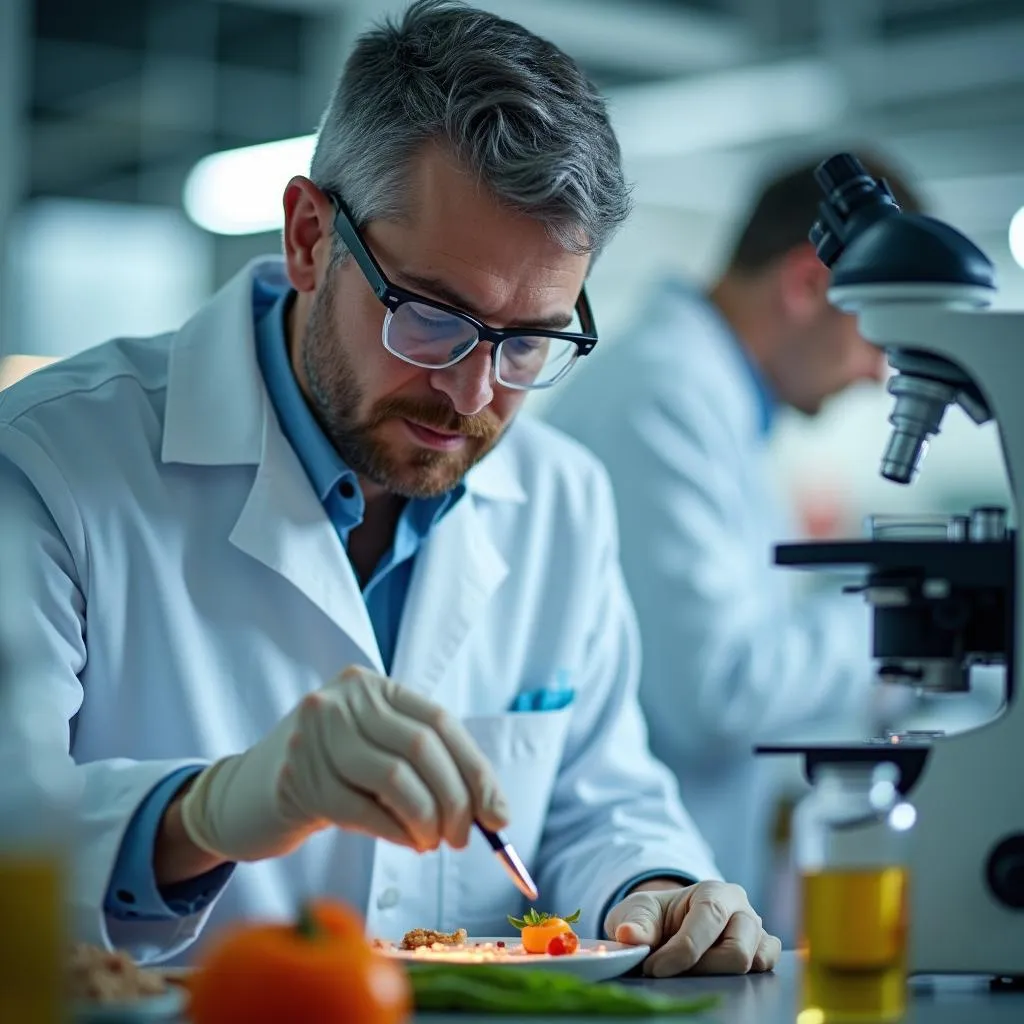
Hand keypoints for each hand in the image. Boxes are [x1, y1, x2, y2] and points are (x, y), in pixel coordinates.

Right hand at [180, 665, 508, 861]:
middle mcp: (342, 700)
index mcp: (370, 686)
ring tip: (431, 842)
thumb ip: (424, 765)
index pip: (439, 722)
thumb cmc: (326, 775)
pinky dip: (396, 833)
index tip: (498, 813)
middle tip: (463, 837)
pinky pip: (364, 811)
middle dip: (454, 799)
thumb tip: (489, 808)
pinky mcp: (297, 780)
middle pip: (421, 748)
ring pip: (396, 779)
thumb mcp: (373, 750)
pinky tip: (405, 843)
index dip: (475, 770)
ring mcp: (315, 736)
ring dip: (426, 820)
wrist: (241, 796)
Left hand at [604, 882, 780, 976]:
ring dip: (718, 975)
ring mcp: (756, 934)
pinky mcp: (762, 954)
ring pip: (753, 963)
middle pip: (737, 950)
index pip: (708, 918)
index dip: (683, 949)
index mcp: (714, 891)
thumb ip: (636, 923)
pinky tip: (711, 974)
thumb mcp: (638, 912)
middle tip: (670, 972)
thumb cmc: (657, 917)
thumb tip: (628, 936)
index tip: (653, 968)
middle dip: (700, 967)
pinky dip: (742, 979)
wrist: (670, 927)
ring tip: (689, 972)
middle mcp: (742, 910)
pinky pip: (766, 969)